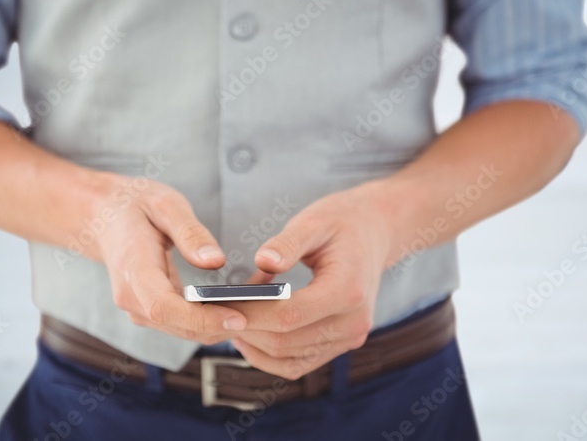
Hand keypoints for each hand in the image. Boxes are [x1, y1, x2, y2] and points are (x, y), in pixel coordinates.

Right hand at [87, 175, 246, 342]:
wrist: (103, 218)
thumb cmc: (135, 206)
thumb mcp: (165, 204)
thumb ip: (190, 233)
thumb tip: (216, 261)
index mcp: (133, 269)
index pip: (165, 308)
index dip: (202, 319)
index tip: (239, 318)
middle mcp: (132, 298)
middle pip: (179, 327)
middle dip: (222, 326)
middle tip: (267, 316)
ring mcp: (138, 309)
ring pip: (183, 331)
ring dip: (219, 327)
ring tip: (260, 313)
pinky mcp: (149, 312)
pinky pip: (182, 325)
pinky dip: (210, 322)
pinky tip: (239, 309)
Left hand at [220, 182, 397, 379]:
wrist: (375, 233)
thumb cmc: (341, 223)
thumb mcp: (313, 222)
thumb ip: (287, 243)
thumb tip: (262, 261)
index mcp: (349, 289)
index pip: (290, 315)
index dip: (250, 314)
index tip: (215, 305)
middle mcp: (354, 322)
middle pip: (287, 341)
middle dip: (245, 330)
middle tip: (211, 314)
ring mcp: (350, 337)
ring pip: (290, 359)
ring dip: (254, 346)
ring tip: (225, 322)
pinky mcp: (342, 343)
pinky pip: (299, 364)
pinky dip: (270, 356)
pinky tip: (248, 335)